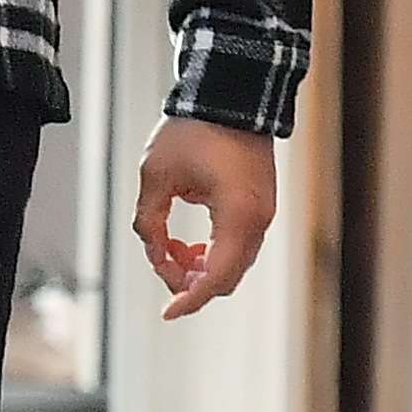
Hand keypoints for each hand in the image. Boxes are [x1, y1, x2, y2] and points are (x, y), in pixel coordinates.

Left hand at [133, 115, 277, 319]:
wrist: (230, 97)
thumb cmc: (193, 131)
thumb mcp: (155, 176)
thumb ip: (148, 221)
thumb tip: (151, 251)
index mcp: (236, 216)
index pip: (215, 277)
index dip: (188, 299)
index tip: (167, 314)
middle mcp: (258, 221)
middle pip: (226, 277)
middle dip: (190, 283)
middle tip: (159, 267)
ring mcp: (264, 215)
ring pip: (233, 264)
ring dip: (200, 267)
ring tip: (167, 250)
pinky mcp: (260, 208)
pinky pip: (237, 246)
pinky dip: (212, 253)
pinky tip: (185, 244)